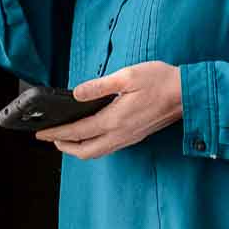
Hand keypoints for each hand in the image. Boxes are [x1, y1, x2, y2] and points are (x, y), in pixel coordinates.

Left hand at [34, 61, 182, 159]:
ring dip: (78, 148)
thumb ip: (100, 86)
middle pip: (85, 151)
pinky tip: (91, 135)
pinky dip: (93, 146)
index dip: (58, 133)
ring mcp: (129, 138)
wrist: (186, 94)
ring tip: (66, 139)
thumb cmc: (159, 81)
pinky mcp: (135, 136)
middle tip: (50, 138)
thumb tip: (77, 94)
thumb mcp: (127, 76)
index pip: (78, 131)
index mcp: (115, 119)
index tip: (42, 132)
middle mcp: (120, 134)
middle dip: (64, 146)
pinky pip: (108, 148)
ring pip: (97, 152)